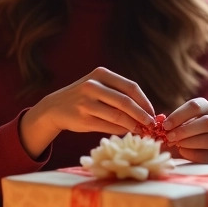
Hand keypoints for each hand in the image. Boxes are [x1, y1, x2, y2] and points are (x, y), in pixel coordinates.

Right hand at [19, 67, 154, 158]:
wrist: (55, 107)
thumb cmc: (84, 97)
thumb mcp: (98, 86)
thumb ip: (119, 94)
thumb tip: (146, 111)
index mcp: (100, 74)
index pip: (130, 87)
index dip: (144, 101)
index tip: (153, 112)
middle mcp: (92, 86)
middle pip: (126, 102)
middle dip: (142, 115)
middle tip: (151, 124)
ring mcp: (86, 103)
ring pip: (118, 116)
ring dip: (133, 125)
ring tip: (141, 130)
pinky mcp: (83, 119)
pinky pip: (108, 126)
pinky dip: (121, 130)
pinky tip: (127, 131)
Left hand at [162, 98, 207, 163]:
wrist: (197, 149)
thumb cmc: (184, 132)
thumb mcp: (179, 124)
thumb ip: (171, 123)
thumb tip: (159, 126)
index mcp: (205, 107)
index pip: (195, 106)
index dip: (179, 115)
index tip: (166, 125)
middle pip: (206, 122)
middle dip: (184, 130)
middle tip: (169, 137)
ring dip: (188, 142)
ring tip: (176, 144)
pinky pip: (206, 154)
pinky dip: (191, 154)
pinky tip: (183, 152)